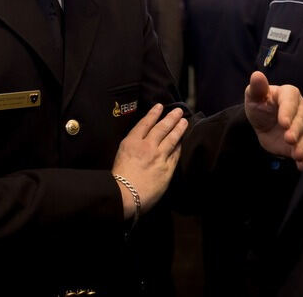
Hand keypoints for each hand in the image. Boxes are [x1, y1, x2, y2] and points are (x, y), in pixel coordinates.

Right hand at [111, 103, 187, 217]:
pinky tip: (182, 141)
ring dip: (179, 128)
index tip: (160, 106)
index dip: (153, 114)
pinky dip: (179, 146)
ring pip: (172, 139)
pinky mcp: (167, 168)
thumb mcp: (121, 154)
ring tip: (184, 122)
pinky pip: (175, 154)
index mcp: (132, 142)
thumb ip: (132, 145)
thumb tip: (142, 140)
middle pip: (162, 128)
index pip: (145, 123)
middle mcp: (147, 146)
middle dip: (171, 117)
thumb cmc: (119, 178)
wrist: (125, 195)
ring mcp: (159, 157)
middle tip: (178, 111)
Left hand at [244, 71, 302, 169]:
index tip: (283, 122)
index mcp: (289, 94)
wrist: (262, 123)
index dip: (288, 111)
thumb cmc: (259, 105)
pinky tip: (301, 165)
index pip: (291, 101)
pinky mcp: (302, 140)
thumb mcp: (253, 96)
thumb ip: (257, 87)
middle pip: (302, 118)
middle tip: (289, 139)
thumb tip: (256, 75)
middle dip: (296, 129)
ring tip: (298, 155)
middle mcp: (301, 109)